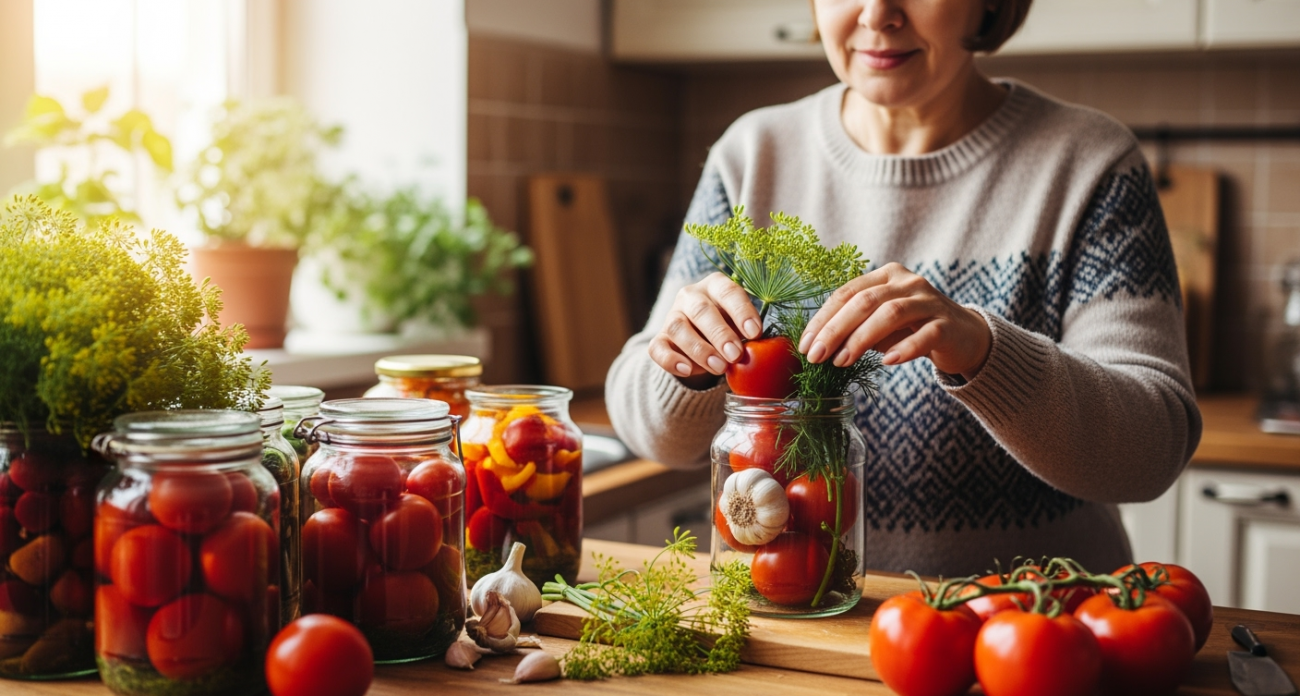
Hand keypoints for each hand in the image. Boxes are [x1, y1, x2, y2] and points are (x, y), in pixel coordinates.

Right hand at [648, 272, 761, 385]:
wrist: (702, 344)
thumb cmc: (729, 329)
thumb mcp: (741, 326)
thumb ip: (748, 335)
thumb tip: (760, 351)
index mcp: (715, 286)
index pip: (728, 292)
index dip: (742, 311)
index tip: (755, 333)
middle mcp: (690, 296)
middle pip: (701, 310)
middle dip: (719, 333)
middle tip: (736, 355)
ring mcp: (671, 317)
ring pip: (678, 328)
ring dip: (699, 349)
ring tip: (719, 368)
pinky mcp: (659, 339)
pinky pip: (658, 348)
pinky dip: (671, 360)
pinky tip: (687, 370)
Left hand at [798, 263, 991, 379]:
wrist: (964, 336)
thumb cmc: (912, 329)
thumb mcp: (879, 324)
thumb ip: (854, 328)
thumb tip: (817, 347)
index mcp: (886, 276)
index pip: (846, 293)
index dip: (823, 319)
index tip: (805, 344)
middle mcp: (908, 282)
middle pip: (865, 301)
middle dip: (835, 329)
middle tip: (816, 356)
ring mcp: (929, 301)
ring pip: (891, 313)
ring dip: (862, 338)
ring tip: (842, 361)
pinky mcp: (948, 324)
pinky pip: (925, 335)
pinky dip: (905, 348)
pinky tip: (888, 362)